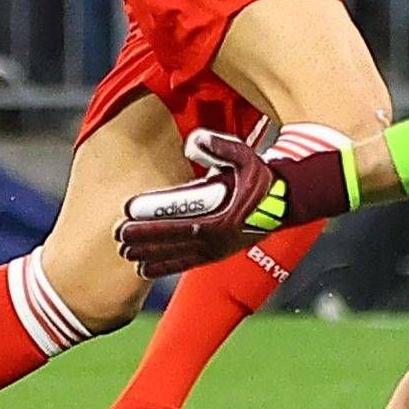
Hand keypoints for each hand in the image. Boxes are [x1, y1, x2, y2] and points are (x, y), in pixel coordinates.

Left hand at [115, 126, 353, 278]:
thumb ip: (219, 146)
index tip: (126, 218)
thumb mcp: (245, 156)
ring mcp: (219, 249)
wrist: (290, 200)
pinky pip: (188, 264)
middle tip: (118, 238)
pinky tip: (146, 268)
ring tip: (126, 254)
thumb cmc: (264, 176)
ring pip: (178, 257)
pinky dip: (166, 267)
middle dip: (143, 241)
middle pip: (173, 243)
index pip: (178, 224)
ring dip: (150, 256)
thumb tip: (193, 140)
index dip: (150, 224)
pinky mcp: (219, 254)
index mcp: (223, 219)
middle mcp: (219, 240)